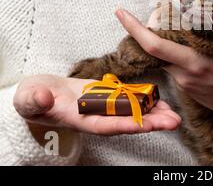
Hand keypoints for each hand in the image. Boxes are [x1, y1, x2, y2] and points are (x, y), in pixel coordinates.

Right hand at [13, 75, 180, 135]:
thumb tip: (43, 100)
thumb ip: (36, 100)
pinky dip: (145, 100)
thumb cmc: (35, 97)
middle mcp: (97, 117)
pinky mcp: (108, 98)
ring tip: (174, 115)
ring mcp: (104, 108)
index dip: (123, 126)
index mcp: (80, 119)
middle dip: (150, 123)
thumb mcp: (31, 98)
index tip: (142, 125)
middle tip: (173, 122)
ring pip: (132, 112)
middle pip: (126, 122)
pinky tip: (161, 100)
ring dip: (154, 113)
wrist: (43, 92)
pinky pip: (130, 100)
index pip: (104, 125)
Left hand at [116, 9, 212, 155]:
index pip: (155, 47)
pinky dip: (171, 51)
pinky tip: (183, 40)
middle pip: (154, 50)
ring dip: (161, 40)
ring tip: (171, 20)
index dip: (136, 29)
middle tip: (157, 8)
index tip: (121, 13)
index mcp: (196, 66)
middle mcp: (186, 77)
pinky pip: (173, 66)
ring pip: (164, 59)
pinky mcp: (191, 89)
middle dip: (148, 29)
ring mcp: (187, 85)